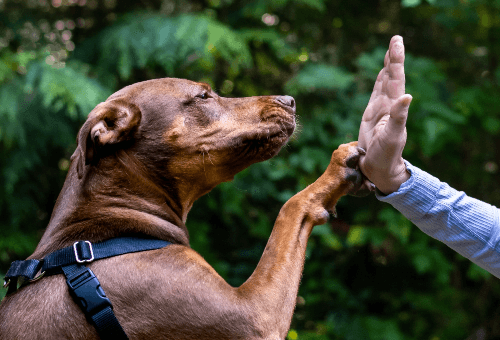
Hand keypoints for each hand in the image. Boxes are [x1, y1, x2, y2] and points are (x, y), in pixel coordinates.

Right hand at [358, 35, 411, 194]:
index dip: (396, 60)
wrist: (379, 168)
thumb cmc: (387, 155)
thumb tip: (407, 96)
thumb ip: (399, 117)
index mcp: (394, 107)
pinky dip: (379, 81)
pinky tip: (382, 74)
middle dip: (394, 57)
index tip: (397, 42)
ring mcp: (380, 109)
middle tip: (396, 38)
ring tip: (391, 50)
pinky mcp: (371, 115)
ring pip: (385, 82)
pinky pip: (376, 93)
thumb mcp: (393, 136)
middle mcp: (389, 105)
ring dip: (388, 66)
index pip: (396, 78)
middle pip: (392, 76)